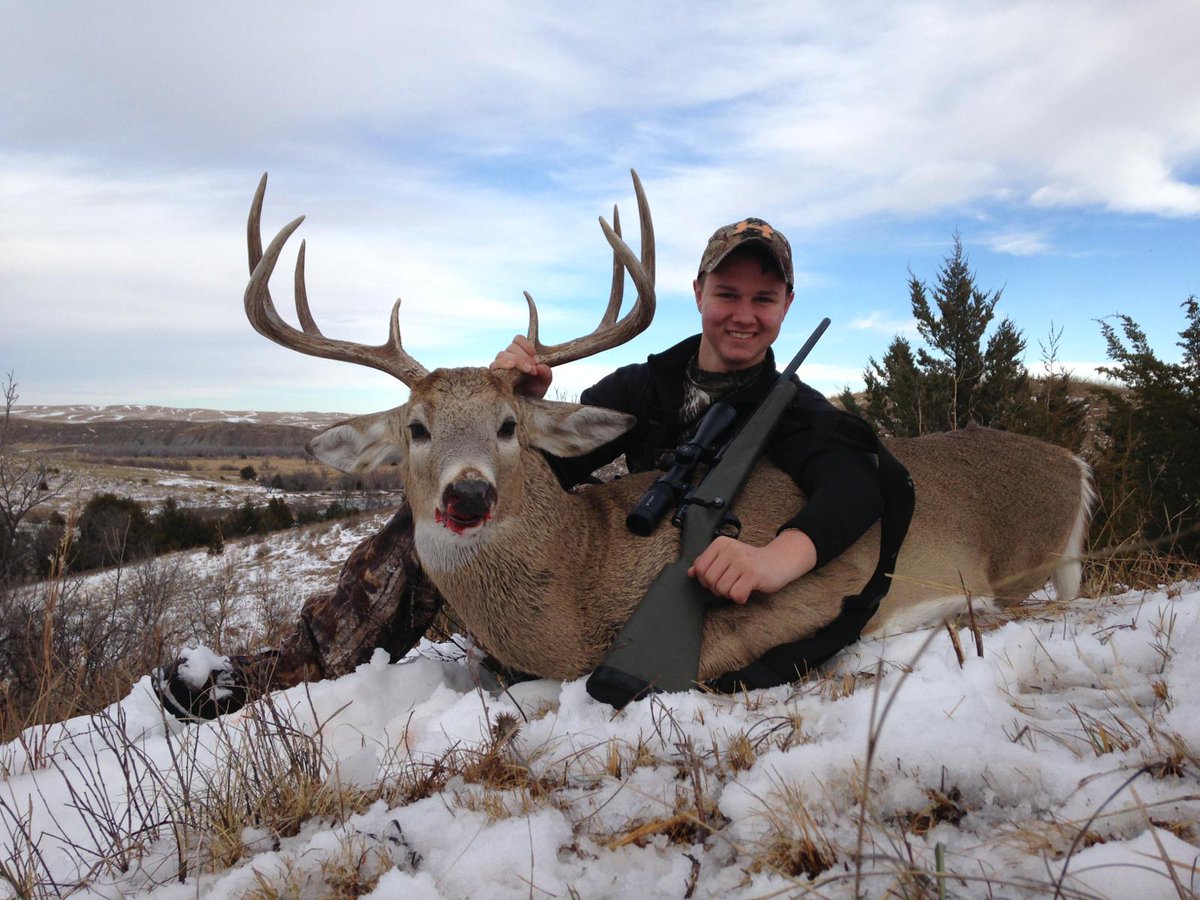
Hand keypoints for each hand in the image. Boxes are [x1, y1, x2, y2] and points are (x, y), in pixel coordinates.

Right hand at [490, 334, 552, 397]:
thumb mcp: (544, 382)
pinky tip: (512, 367)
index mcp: (519, 354)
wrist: (524, 407)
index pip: (518, 339)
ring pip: (502, 354)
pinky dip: (503, 364)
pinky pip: (494, 365)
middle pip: (511, 347)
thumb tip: (540, 366)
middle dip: (524, 357)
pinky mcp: (492, 374)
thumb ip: (546, 374)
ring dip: (517, 360)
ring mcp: (499, 366)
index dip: (527, 345)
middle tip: (533, 369)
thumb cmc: (533, 391)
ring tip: (528, 371)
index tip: (536, 358)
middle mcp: (507, 358)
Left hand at [687, 530, 816, 603]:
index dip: (705, 579)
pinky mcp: (753, 574)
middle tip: (730, 584)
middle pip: (709, 579)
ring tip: (739, 586)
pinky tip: (747, 591)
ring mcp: (742, 561)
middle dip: (717, 588)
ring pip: (721, 589)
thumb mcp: (727, 557)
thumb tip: (690, 572)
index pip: (699, 567)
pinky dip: (740, 598)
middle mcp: (731, 549)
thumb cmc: (750, 562)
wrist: (778, 561)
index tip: (717, 579)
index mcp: (721, 543)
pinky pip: (735, 594)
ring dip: (729, 593)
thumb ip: (708, 563)